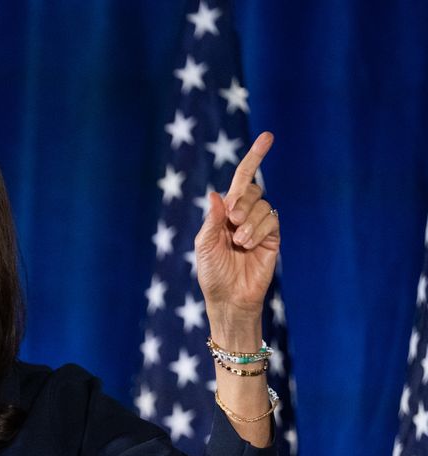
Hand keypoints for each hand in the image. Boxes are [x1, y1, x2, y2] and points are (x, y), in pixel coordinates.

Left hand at [194, 131, 280, 326]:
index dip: (255, 157)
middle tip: (232, 222)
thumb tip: (216, 194)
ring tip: (239, 243)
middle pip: (252, 189)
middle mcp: (244, 214)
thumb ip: (212, 219)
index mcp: (225, 212)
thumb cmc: (212, 273)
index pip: (242, 179)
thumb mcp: (204, 245)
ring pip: (262, 205)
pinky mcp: (273, 237)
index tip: (268, 136)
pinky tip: (248, 245)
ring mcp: (260, 225)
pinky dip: (258, 230)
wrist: (228, 297)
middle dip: (242, 202)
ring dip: (249, 222)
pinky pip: (272, 220)